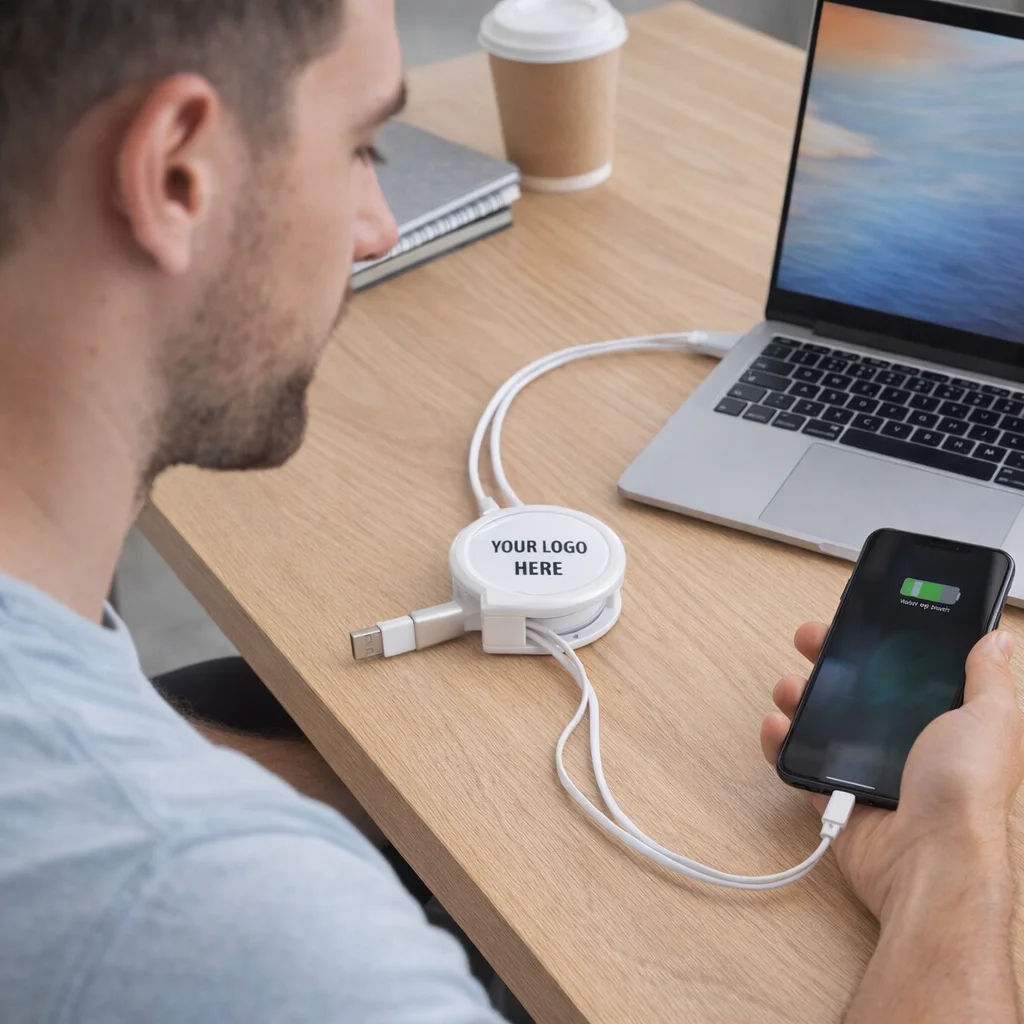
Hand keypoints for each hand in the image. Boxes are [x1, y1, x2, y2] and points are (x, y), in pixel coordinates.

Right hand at [761, 624, 1023, 920]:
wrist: (928, 857)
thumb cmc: (965, 788)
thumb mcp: (991, 718)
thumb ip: (989, 678)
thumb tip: (996, 641)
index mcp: (945, 725)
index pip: (906, 674)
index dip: (880, 646)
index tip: (858, 623)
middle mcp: (907, 747)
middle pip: (859, 693)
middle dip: (829, 664)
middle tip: (809, 642)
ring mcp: (870, 773)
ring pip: (825, 724)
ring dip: (801, 698)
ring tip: (788, 687)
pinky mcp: (839, 798)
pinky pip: (801, 765)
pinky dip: (782, 744)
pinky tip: (776, 726)